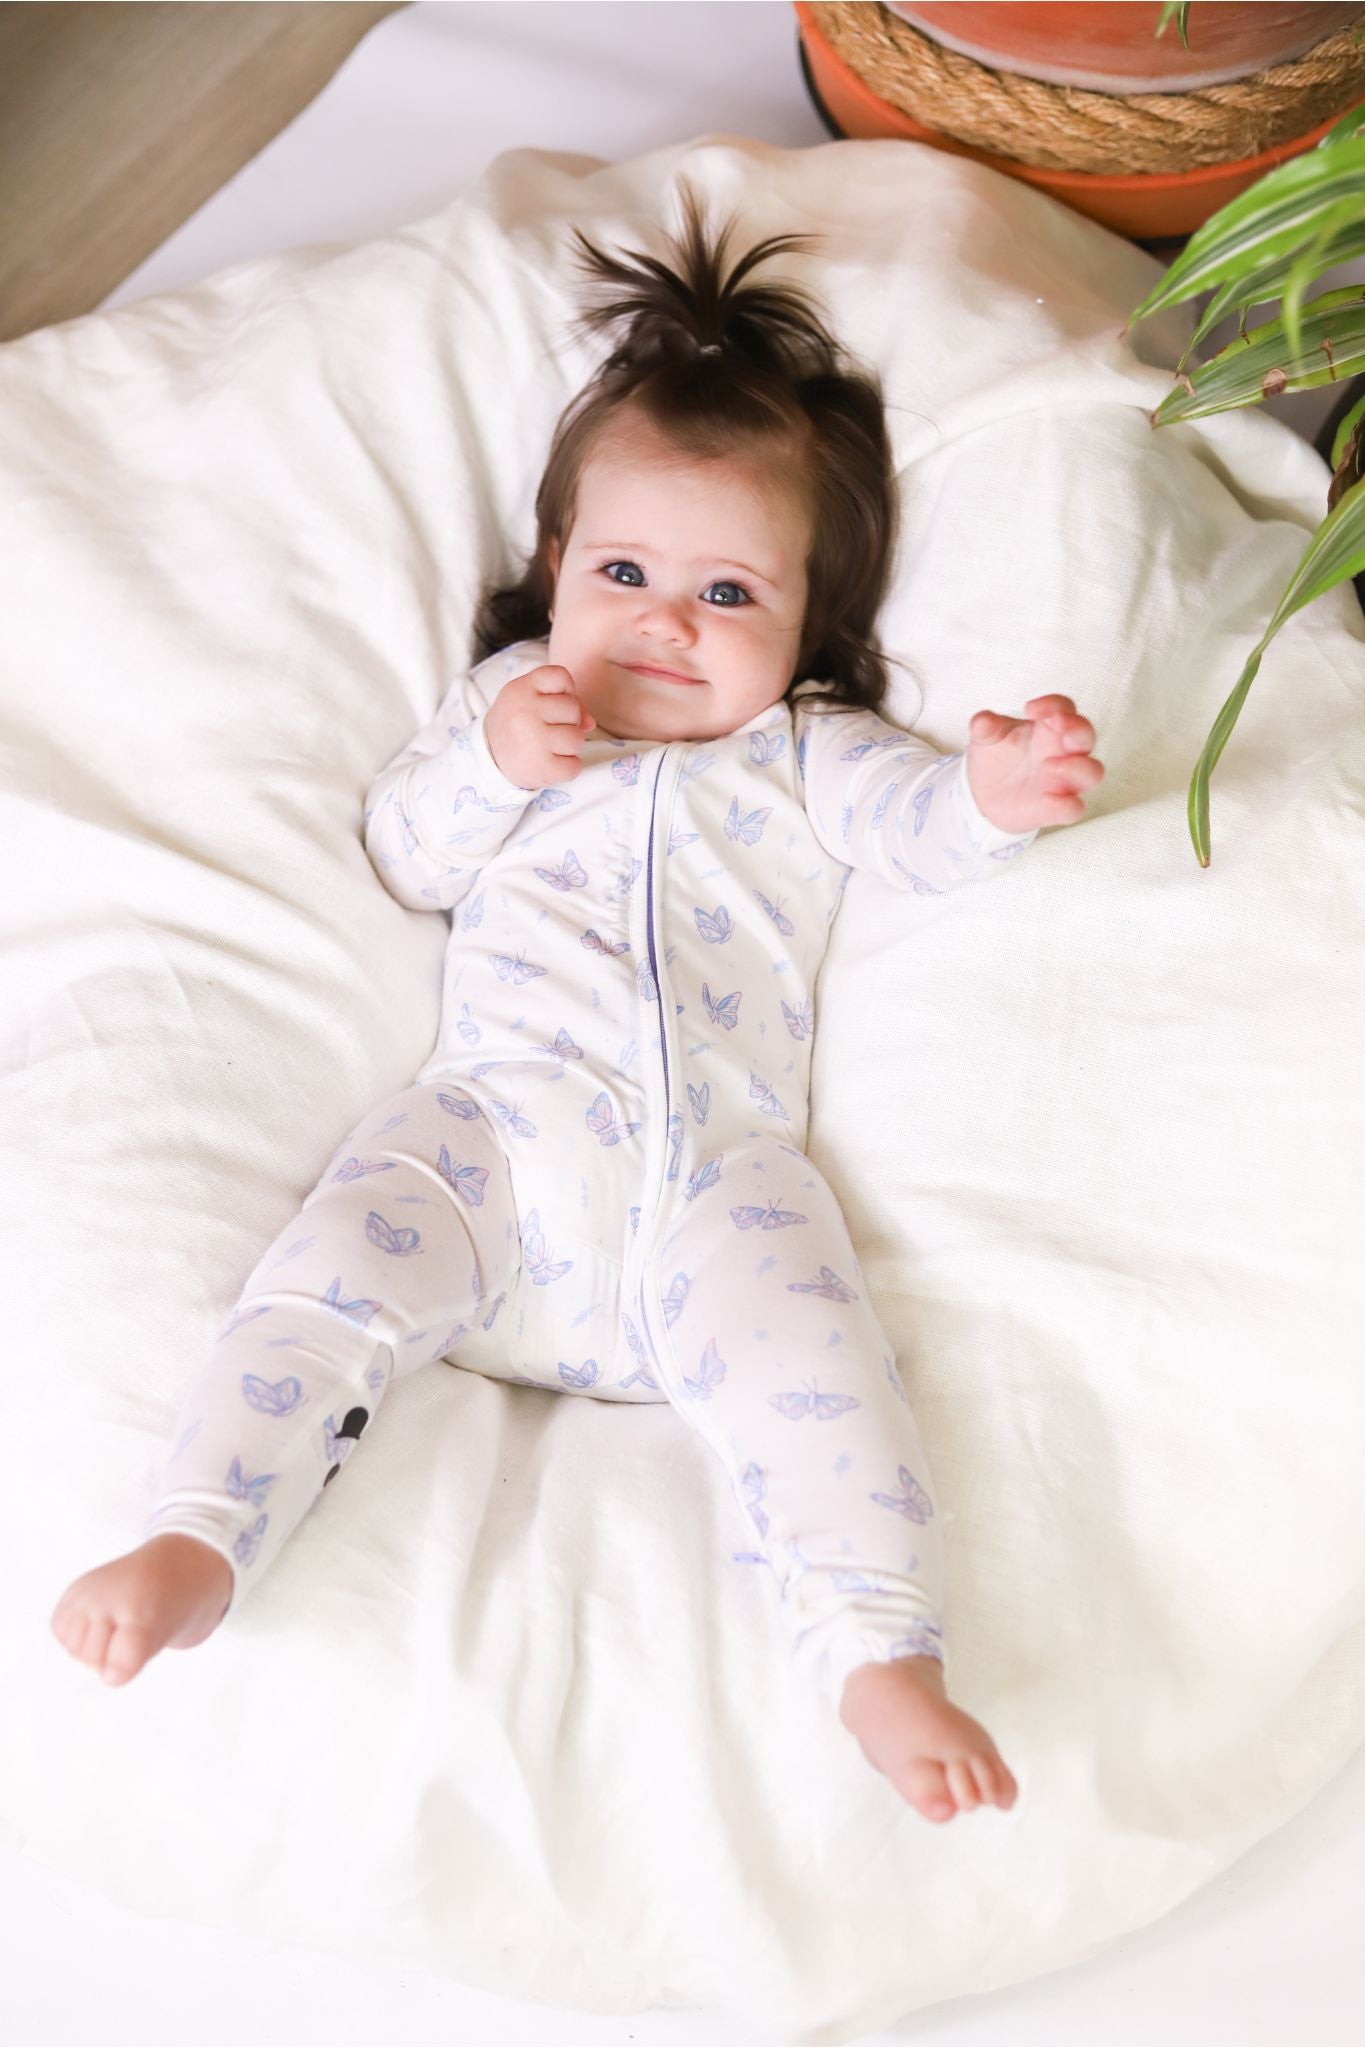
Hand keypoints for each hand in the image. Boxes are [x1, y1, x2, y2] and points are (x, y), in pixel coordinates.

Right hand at [484, 664, 595, 788]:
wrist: (489, 757)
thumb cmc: (517, 723)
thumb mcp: (530, 700)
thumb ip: (563, 700)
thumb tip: (590, 723)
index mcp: (522, 689)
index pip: (561, 676)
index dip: (565, 690)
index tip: (551, 703)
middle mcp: (526, 711)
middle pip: (573, 709)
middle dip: (568, 721)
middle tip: (548, 729)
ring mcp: (534, 740)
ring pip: (577, 738)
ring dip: (570, 745)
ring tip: (551, 747)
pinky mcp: (542, 766)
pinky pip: (575, 766)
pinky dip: (569, 767)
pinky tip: (552, 763)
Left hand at [965, 695, 1104, 833]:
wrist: (983, 794)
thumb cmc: (996, 758)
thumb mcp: (986, 738)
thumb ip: (985, 727)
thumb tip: (983, 720)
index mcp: (1049, 727)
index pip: (1064, 708)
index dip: (1054, 705)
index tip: (1031, 709)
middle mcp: (1063, 751)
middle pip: (1086, 736)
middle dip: (1078, 729)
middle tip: (1059, 724)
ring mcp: (1063, 781)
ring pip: (1092, 772)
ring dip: (1077, 767)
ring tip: (1048, 766)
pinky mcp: (1057, 808)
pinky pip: (1074, 808)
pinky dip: (1067, 805)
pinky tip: (1048, 800)